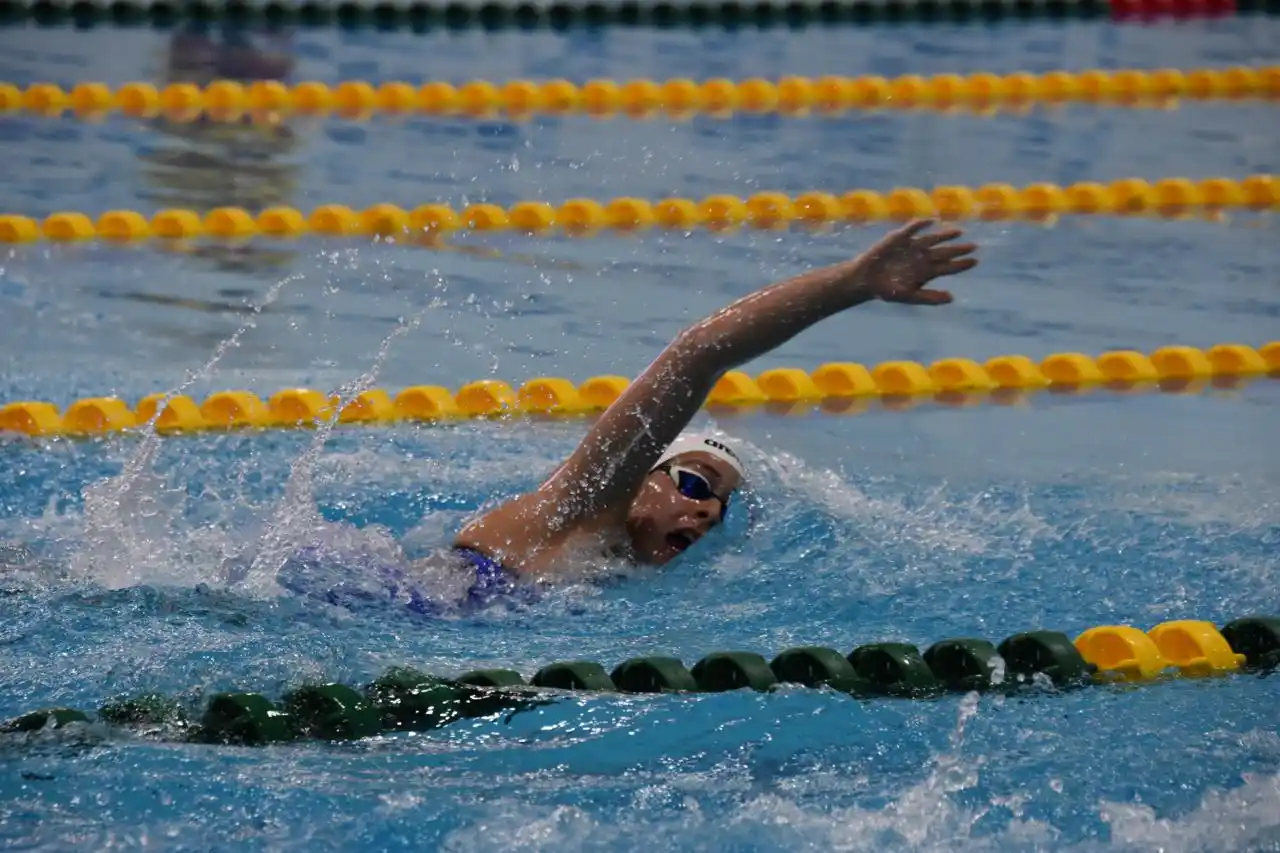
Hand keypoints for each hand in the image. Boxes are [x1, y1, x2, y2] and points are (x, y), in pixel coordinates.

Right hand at [858, 219, 977, 305]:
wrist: (866, 280)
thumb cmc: (887, 290)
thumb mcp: (909, 296)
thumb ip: (930, 297)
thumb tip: (952, 298)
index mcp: (927, 272)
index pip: (949, 267)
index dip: (962, 264)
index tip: (975, 261)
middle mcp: (922, 258)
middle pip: (945, 252)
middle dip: (959, 249)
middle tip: (974, 246)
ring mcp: (912, 247)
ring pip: (933, 239)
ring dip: (945, 235)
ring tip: (959, 232)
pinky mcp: (900, 238)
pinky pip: (913, 228)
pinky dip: (921, 224)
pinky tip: (931, 221)